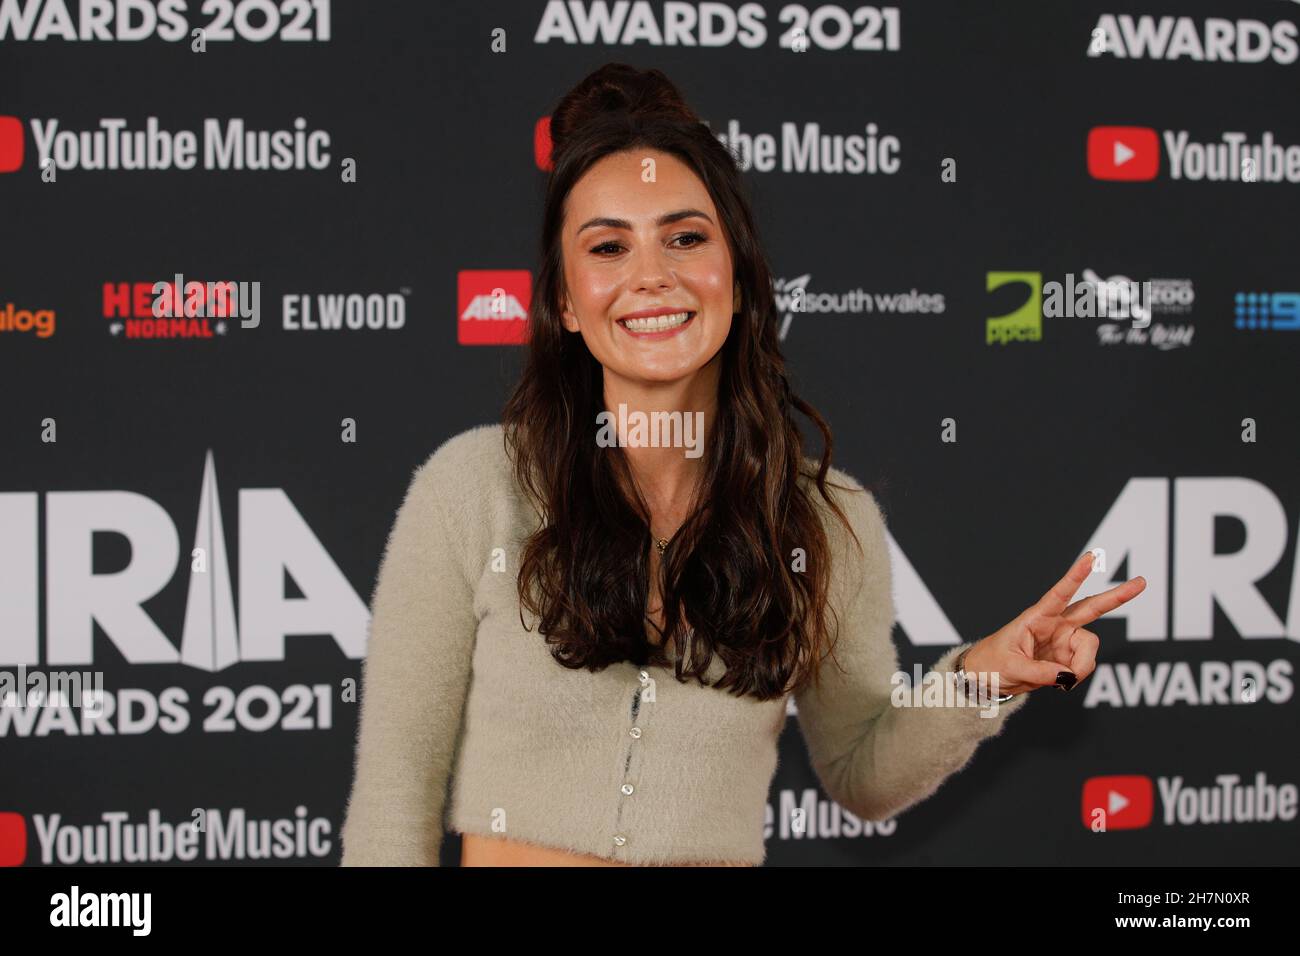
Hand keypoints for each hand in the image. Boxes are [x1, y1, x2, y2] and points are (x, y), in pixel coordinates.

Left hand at [961, 552, 1145, 695]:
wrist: (986, 678)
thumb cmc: (991, 664)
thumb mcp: (1010, 668)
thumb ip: (1039, 673)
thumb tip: (1068, 676)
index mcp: (1036, 617)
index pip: (1059, 594)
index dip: (1075, 577)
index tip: (1090, 558)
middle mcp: (1055, 625)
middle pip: (1091, 608)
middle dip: (1117, 596)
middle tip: (1141, 582)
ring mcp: (1065, 641)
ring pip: (1090, 648)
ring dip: (1083, 665)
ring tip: (1063, 680)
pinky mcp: (1068, 658)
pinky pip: (1083, 667)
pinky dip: (1077, 676)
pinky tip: (1062, 681)